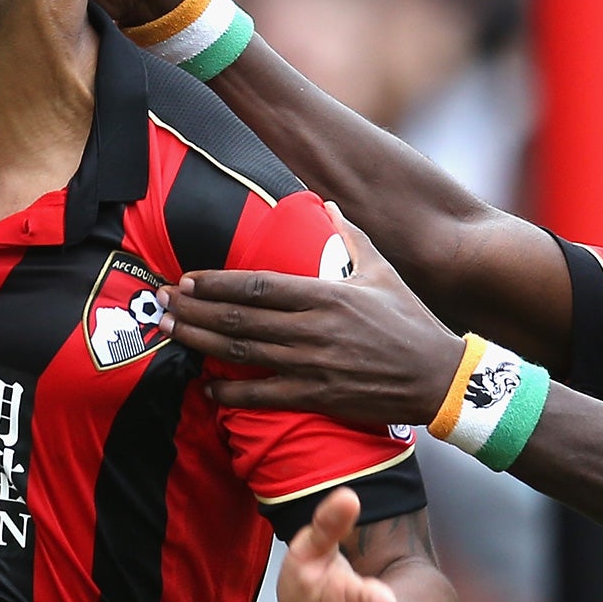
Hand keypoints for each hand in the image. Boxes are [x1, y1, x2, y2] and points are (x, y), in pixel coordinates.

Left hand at [161, 205, 465, 427]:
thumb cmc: (411, 322)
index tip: (187, 279)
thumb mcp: (383, 273)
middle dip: (195, 311)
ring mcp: (314, 364)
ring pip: (243, 353)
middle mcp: (314, 328)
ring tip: (172, 333)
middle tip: (162, 304)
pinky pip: (264, 395)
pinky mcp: (318, 396)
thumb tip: (328, 205)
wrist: (440, 377)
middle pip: (240, 318)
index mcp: (327, 293)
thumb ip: (350, 237)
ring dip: (201, 344)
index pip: (258, 285)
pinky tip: (208, 389)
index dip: (216, 283)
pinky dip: (231, 393)